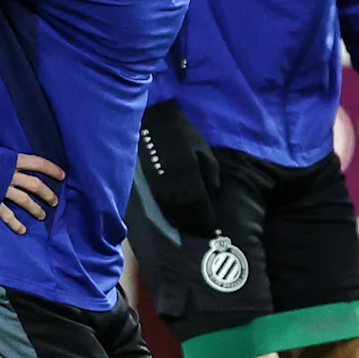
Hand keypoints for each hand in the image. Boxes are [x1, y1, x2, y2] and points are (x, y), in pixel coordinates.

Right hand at [0, 152, 66, 234]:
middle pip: (36, 185)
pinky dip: (15, 223)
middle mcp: (11, 175)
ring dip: (36, 209)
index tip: (63, 175)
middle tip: (55, 201)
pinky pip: (6, 214)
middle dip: (48, 193)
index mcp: (12, 160)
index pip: (38, 164)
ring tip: (43, 216)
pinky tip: (23, 230)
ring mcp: (3, 189)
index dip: (52, 169)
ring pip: (25, 201)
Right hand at [138, 102, 218, 236]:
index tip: (213, 232)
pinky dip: (167, 216)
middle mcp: (170, 184)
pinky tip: (174, 220)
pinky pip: (158, 206)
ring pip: (169, 213)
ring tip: (190, 230)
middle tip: (203, 235)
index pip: (198, 205)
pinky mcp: (145, 185)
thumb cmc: (183, 136)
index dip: (205, 220)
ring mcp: (155, 186)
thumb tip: (213, 196)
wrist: (152, 123)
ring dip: (180, 224)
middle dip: (193, 226)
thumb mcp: (204, 151)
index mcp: (187, 175)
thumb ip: (211, 175)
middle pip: (182, 213)